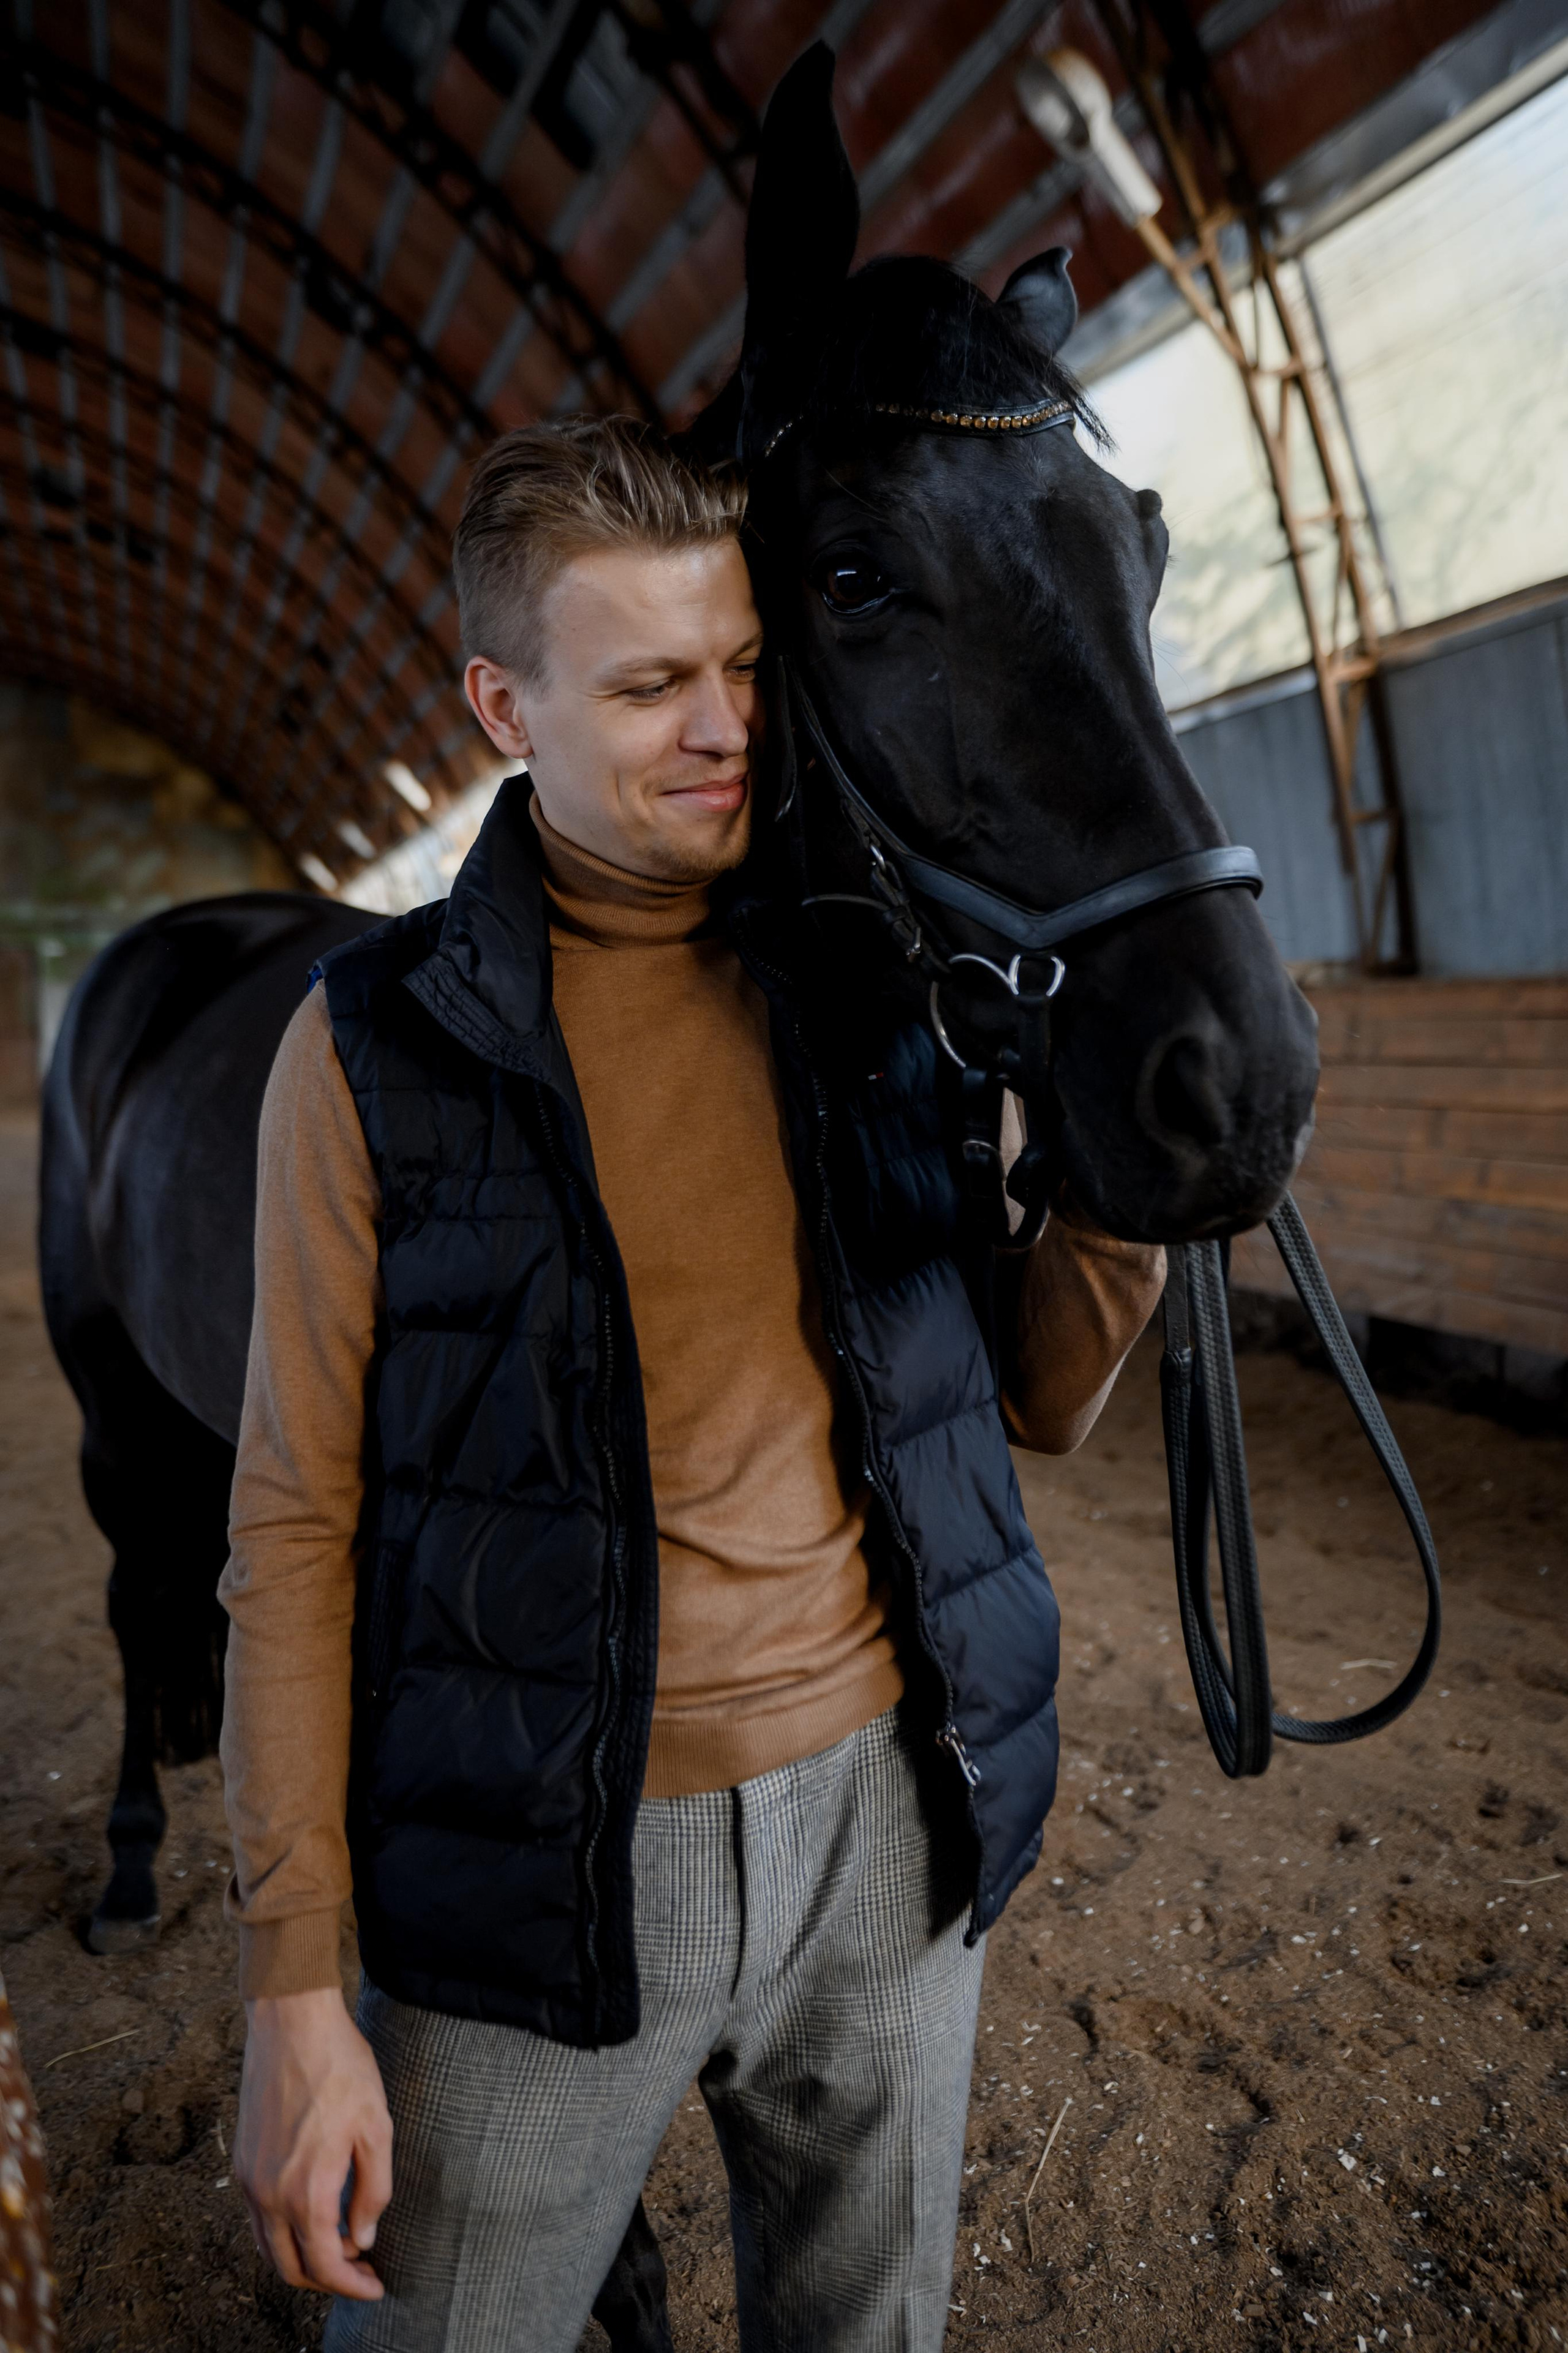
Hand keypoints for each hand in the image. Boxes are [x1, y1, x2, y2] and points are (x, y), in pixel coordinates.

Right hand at [235, 1986, 391, 2298]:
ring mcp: (250, 2179)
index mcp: (306, 2189)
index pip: (325, 2264)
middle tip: (360, 2272)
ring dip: (302, 2259)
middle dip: (327, 2280)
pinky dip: (282, 2234)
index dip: (352, 2284)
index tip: (376, 2286)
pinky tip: (311, 2218)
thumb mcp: (377, 2127)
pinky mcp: (243, 2161)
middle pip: (290, 2268)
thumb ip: (373, 2191)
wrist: (291, 2021)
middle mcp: (269, 2194)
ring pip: (269, 2248)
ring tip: (340, 2248)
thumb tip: (363, 2238)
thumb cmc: (340, 2067)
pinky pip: (257, 2219)